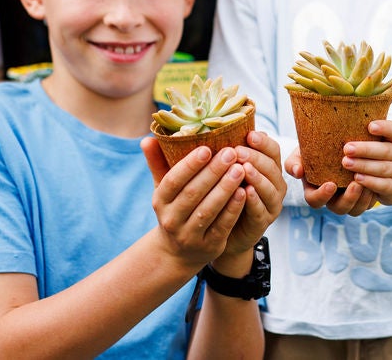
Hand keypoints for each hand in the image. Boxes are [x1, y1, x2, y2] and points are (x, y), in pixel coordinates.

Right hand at [141, 139, 246, 269]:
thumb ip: (157, 163)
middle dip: (213, 172)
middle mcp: (171, 220)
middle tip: (231, 153)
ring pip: (209, 210)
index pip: (173, 181)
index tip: (206, 148)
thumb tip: (148, 139)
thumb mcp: (164, 189)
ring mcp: (189, 235)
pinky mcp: (208, 247)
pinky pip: (222, 226)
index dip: (190, 165)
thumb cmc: (175, 209)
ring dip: (225, 189)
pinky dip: (233, 209)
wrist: (178, 252)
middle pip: (193, 194)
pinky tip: (244, 192)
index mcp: (160, 201)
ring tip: (240, 169)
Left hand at [222, 131, 286, 255]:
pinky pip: (261, 210)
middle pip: (271, 166)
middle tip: (238, 151)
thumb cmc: (224, 193)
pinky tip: (245, 192)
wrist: (221, 229)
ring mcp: (272, 204)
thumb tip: (222, 128)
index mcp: (268, 167)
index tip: (249, 134)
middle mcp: (275, 184)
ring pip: (270, 188)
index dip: (263, 142)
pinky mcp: (263, 222)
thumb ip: (231, 153)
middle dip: (256, 157)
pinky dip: (254, 201)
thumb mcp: (227, 170)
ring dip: (257, 177)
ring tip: (244, 169)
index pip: (272, 150)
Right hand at [285, 147, 380, 216]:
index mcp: (314, 191)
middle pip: (338, 208)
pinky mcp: (362, 197)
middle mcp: (331, 199)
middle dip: (348, 199)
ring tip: (368, 184)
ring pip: (355, 210)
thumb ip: (294, 161)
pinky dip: (373, 196)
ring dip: (362, 199)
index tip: (331, 184)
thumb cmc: (313, 149)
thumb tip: (297, 171)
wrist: (332, 143)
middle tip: (356, 184)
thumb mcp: (300, 153)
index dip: (322, 196)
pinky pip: (368, 204)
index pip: (314, 201)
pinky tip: (377, 183)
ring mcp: (347, 199)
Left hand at [341, 119, 391, 205]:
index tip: (370, 126)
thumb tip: (337, 118)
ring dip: (363, 165)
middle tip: (347, 148)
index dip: (384, 127)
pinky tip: (356, 178)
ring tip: (346, 162)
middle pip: (385, 150)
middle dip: (365, 149)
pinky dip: (370, 181)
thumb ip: (364, 132)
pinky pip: (382, 184)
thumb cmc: (379, 155)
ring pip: (382, 168)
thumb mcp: (378, 142)